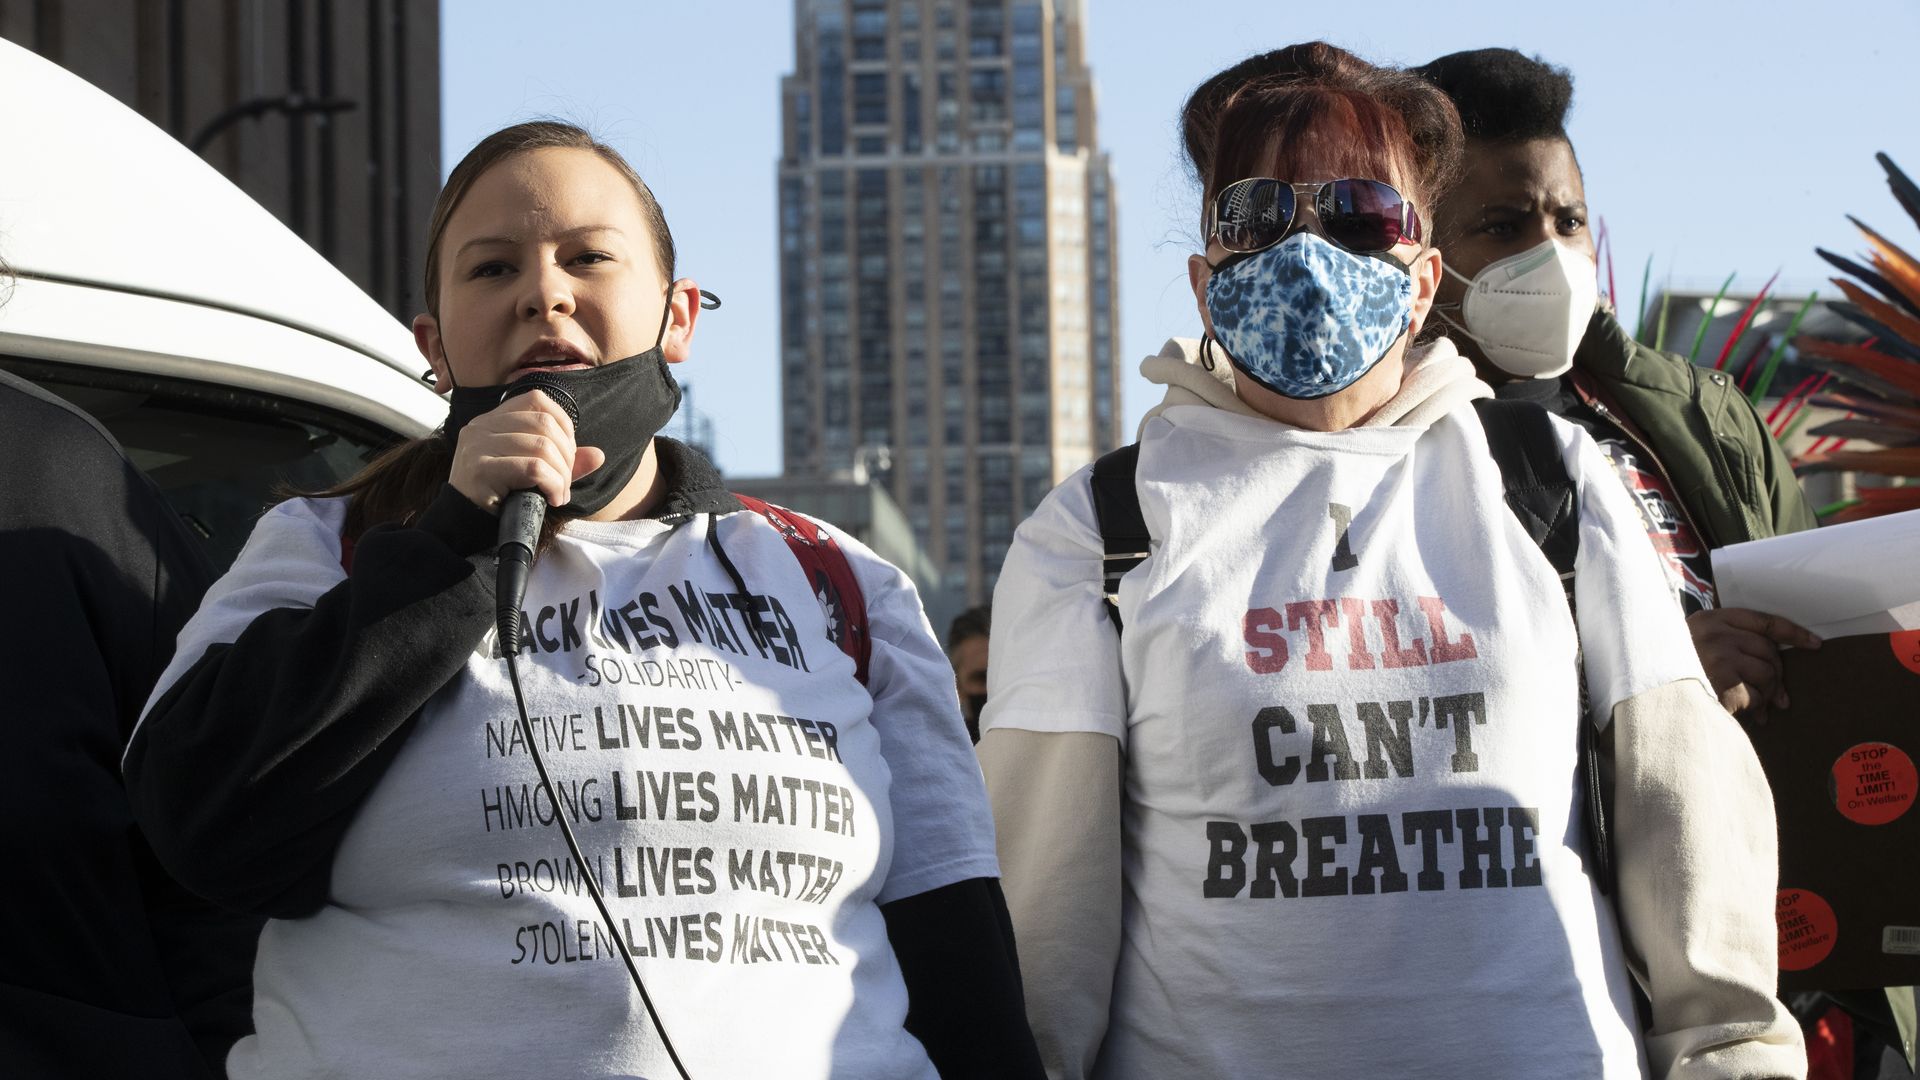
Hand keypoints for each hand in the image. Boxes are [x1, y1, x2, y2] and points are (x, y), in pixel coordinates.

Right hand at [447, 391, 605, 512]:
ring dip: (561, 475)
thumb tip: (598, 455)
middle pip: (544, 424)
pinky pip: (532, 468)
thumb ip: (563, 461)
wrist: (463, 525)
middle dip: (566, 456)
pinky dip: (553, 484)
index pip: (537, 399)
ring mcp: (478, 445)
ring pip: (542, 446)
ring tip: (558, 494)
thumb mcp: (534, 473)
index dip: (563, 423)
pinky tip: (552, 499)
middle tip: (564, 482)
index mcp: (493, 419)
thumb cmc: (498, 497)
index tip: (568, 454)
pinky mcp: (480, 468)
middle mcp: (482, 426)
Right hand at [1686, 607, 1820, 718]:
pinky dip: (1755, 707)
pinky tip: (1746, 713)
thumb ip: (1728, 639)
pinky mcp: (1721, 684)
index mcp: (1711, 619)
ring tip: (1759, 706)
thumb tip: (1774, 656)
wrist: (1648, 689)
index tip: (1814, 644)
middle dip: (1778, 675)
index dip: (1793, 632)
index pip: (1764, 621)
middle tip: (1779, 696)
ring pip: (1767, 673)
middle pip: (1769, 650)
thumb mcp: (1695, 642)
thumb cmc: (1675, 667)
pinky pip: (1755, 695)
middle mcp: (1716, 634)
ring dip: (1768, 693)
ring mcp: (1718, 658)